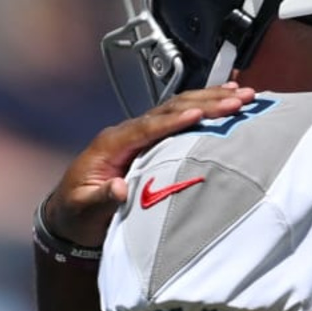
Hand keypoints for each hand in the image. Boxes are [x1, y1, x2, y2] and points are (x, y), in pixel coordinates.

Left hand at [43, 83, 257, 246]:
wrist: (67, 215)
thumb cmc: (74, 213)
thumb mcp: (83, 211)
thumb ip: (100, 200)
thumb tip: (118, 188)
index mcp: (109, 145)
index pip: (146, 128)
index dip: (173, 121)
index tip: (200, 114)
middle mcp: (125, 134)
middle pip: (168, 110)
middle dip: (205, 103)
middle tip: (238, 100)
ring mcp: (138, 135)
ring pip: (177, 109)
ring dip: (210, 100)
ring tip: (243, 95)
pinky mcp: (149, 142)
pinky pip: (178, 119)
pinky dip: (203, 108)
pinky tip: (226, 100)